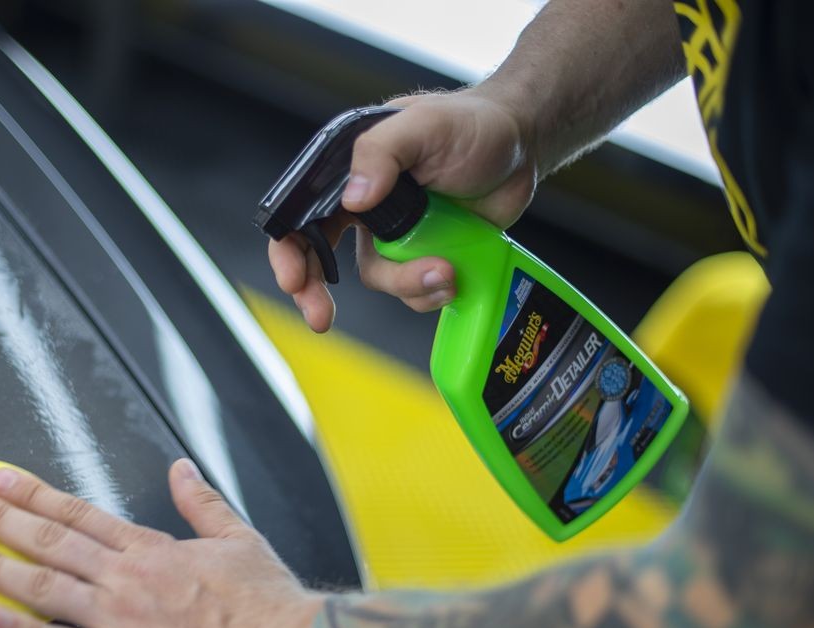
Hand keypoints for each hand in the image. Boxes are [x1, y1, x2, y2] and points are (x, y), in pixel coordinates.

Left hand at [0, 459, 320, 627]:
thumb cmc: (266, 602)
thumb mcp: (238, 536)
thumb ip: (201, 502)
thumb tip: (180, 468)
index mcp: (151, 548)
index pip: (79, 514)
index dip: (34, 494)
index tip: (0, 479)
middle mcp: (127, 577)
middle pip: (50, 541)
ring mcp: (121, 620)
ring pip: (44, 587)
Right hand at [268, 88, 537, 331]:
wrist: (524, 145)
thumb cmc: (473, 122)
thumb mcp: (424, 126)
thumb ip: (382, 153)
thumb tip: (354, 199)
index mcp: (350, 168)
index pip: (302, 211)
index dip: (290, 249)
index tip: (294, 279)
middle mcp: (365, 204)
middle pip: (321, 256)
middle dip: (317, 291)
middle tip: (321, 318)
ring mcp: (395, 233)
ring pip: (379, 278)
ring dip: (407, 284)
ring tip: (445, 271)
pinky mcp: (425, 254)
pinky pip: (413, 289)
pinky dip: (431, 290)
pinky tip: (455, 273)